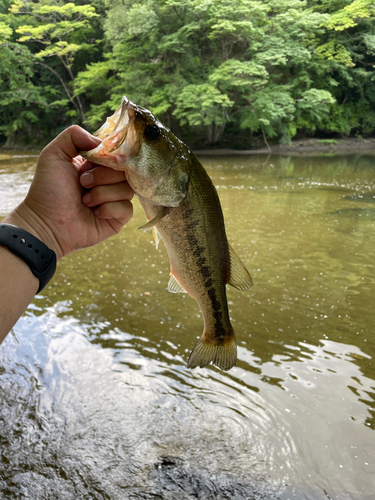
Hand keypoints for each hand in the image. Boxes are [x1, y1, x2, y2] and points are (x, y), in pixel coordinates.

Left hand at [4, 125, 133, 259]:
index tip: (93, 162)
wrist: (47, 223)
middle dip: (101, 176)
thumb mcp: (54, 154)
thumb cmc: (48, 190)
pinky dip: (109, 208)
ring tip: (85, 201)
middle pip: (124, 170)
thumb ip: (74, 135)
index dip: (109, 156)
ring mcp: (114, 200)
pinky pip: (127, 208)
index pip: (117, 154)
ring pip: (127, 189)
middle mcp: (107, 181)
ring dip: (103, 193)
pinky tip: (94, 213)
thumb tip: (102, 143)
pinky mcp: (118, 218)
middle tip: (82, 183)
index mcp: (95, 164)